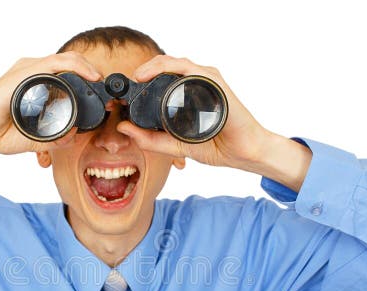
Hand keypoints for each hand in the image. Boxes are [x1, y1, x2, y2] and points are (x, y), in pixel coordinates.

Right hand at [0, 51, 101, 154]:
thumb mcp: (34, 139)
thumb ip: (54, 138)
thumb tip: (73, 136)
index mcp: (35, 85)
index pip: (67, 75)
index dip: (88, 83)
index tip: (104, 99)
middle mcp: (32, 73)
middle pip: (70, 65)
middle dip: (92, 76)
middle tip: (108, 95)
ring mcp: (28, 71)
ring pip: (66, 60)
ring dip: (88, 70)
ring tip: (101, 84)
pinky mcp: (24, 73)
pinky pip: (55, 63)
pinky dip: (76, 67)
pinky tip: (89, 76)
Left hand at [115, 55, 272, 170]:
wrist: (244, 151)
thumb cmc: (217, 145)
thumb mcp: (176, 146)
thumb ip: (150, 139)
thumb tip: (124, 128)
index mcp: (187, 94)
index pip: (160, 80)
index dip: (140, 82)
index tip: (122, 95)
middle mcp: (195, 83)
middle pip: (164, 67)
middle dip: (141, 73)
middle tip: (125, 88)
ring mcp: (205, 80)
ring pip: (173, 63)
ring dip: (151, 67)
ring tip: (136, 78)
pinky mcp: (213, 81)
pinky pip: (187, 67)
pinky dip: (167, 67)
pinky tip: (152, 75)